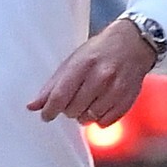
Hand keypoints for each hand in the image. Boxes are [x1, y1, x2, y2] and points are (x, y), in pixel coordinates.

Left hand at [29, 17, 154, 126]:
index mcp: (83, 64)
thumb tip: (33, 106)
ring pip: (89, 118)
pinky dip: (99, 119)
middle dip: (68, 109)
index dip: (49, 110)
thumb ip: (52, 85)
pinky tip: (100, 107)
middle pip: (74, 109)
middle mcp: (101, 76)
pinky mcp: (127, 100)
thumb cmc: (99, 52)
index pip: (60, 96)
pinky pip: (105, 122)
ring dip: (84, 115)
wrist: (134, 43)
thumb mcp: (73, 61)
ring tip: (87, 102)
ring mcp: (116, 89)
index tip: (46, 115)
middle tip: (72, 100)